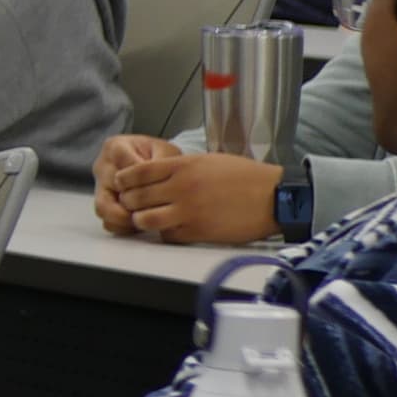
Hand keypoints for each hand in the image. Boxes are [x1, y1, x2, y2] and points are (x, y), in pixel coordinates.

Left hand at [97, 140, 280, 245]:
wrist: (275, 197)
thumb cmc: (245, 176)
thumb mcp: (207, 160)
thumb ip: (178, 167)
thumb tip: (153, 174)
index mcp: (182, 166)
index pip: (136, 173)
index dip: (124, 180)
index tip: (121, 183)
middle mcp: (181, 188)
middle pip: (135, 198)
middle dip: (129, 201)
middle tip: (133, 203)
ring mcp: (188, 211)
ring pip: (145, 220)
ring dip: (143, 220)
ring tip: (150, 218)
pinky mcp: (198, 232)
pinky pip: (168, 235)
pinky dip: (165, 233)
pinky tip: (172, 227)